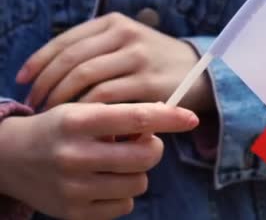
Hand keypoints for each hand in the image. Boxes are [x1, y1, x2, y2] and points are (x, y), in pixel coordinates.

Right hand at [0, 102, 197, 219]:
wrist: (10, 158)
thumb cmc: (59, 129)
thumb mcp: (84, 111)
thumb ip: (123, 116)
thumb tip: (168, 118)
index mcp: (79, 121)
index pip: (137, 118)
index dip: (170, 119)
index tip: (192, 118)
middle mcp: (74, 155)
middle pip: (146, 156)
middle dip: (152, 148)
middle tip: (138, 142)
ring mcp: (73, 188)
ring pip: (139, 183)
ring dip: (136, 172)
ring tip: (115, 162)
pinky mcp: (74, 213)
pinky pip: (125, 205)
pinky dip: (122, 193)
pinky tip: (103, 181)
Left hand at [17, 12, 212, 112]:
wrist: (202, 73)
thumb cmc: (155, 62)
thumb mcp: (127, 43)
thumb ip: (95, 48)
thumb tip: (48, 71)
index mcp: (115, 22)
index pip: (65, 40)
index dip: (38, 61)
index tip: (22, 81)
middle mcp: (126, 34)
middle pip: (71, 60)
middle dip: (46, 85)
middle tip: (35, 105)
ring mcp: (138, 57)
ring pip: (85, 78)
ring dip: (62, 100)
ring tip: (53, 115)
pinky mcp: (149, 82)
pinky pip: (107, 97)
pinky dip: (89, 111)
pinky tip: (82, 120)